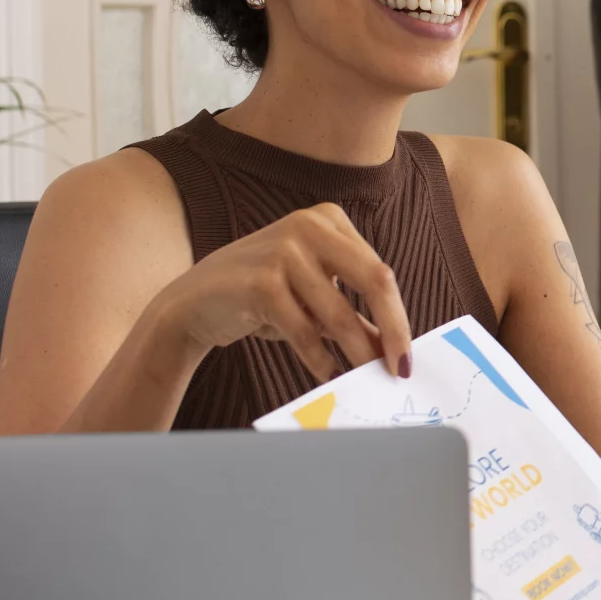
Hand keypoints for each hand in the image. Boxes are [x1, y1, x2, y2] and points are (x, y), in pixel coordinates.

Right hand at [144, 202, 413, 380]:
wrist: (194, 303)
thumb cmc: (262, 299)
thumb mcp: (313, 301)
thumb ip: (354, 317)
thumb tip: (393, 349)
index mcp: (329, 220)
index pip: (379, 272)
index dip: (398, 317)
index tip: (407, 355)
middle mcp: (309, 225)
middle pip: (375, 280)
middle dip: (394, 330)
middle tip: (399, 369)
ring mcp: (283, 248)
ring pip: (338, 312)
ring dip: (355, 353)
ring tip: (364, 379)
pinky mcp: (260, 280)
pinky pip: (304, 329)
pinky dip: (320, 359)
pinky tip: (329, 376)